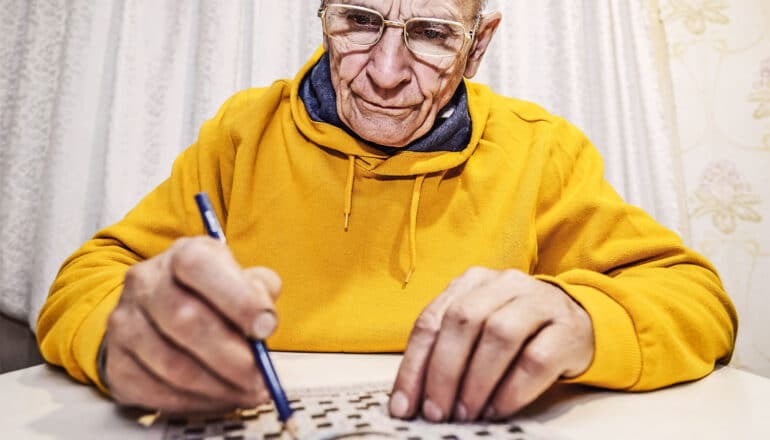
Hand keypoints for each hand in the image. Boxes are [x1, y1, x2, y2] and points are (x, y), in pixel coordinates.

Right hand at [103, 237, 281, 412]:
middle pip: (186, 320)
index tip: (267, 326)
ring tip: (248, 392)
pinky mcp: (117, 363)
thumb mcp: (241, 279)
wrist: (158, 313)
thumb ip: (259, 291)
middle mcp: (145, 283)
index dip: (236, 298)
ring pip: (173, 365)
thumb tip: (264, 323)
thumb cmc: (210, 296)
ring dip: (218, 386)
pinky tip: (219, 398)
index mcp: (181, 254)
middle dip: (232, 356)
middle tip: (261, 377)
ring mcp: (125, 323)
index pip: (199, 266)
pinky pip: (157, 392)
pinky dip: (196, 402)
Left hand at [389, 267, 593, 421]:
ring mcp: (538, 302)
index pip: (431, 320)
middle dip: (443, 372)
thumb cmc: (517, 332)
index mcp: (471, 282)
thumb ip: (446, 350)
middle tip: (436, 411)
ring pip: (499, 335)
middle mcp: (504, 284)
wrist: (579, 323)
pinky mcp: (567, 329)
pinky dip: (511, 390)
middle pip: (463, 321)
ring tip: (466, 413)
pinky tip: (497, 410)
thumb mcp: (477, 330)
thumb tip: (413, 398)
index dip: (414, 365)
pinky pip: (536, 359)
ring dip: (476, 381)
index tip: (404, 405)